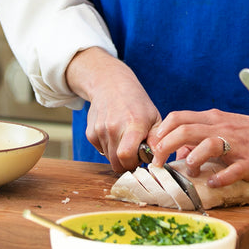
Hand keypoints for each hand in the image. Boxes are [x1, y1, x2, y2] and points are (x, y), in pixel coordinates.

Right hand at [66, 47, 160, 171]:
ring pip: (108, 158)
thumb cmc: (136, 103)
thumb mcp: (154, 117)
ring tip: (124, 139)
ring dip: (117, 154)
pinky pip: (100, 150)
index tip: (140, 158)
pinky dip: (107, 148)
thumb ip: (157, 139)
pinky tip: (114, 134)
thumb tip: (158, 159)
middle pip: (116, 163)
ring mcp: (100, 129)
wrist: (111, 84)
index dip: (134, 163)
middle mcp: (113, 127)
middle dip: (126, 163)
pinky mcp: (90, 132)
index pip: (126, 156)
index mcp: (133, 124)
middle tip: (133, 153)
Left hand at [148, 74, 248, 185]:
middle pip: (187, 130)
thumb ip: (197, 136)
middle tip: (157, 163)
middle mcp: (220, 128)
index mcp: (210, 119)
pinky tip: (211, 182)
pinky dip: (219, 177)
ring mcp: (235, 145)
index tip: (153, 147)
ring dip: (194, 157)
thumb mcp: (218, 127)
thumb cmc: (244, 131)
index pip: (178, 117)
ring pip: (210, 144)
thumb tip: (176, 152)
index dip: (162, 131)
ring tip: (188, 169)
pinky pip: (233, 170)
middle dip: (166, 146)